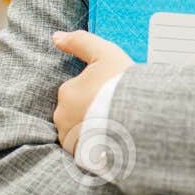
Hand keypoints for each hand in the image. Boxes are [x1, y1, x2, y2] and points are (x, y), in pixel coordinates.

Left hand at [51, 29, 134, 154]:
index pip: (75, 92)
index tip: (110, 96)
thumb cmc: (121, 84)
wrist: (139, 118)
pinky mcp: (82, 157)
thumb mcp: (104, 53)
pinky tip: (112, 144)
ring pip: (78, 134)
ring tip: (115, 130)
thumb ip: (79, 42)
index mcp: (67, 92)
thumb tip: (56, 37)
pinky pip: (86, 152)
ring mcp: (72, 139)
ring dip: (91, 132)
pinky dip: (95, 149)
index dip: (94, 93)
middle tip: (114, 112)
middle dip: (90, 114)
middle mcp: (63, 117)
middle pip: (74, 114)